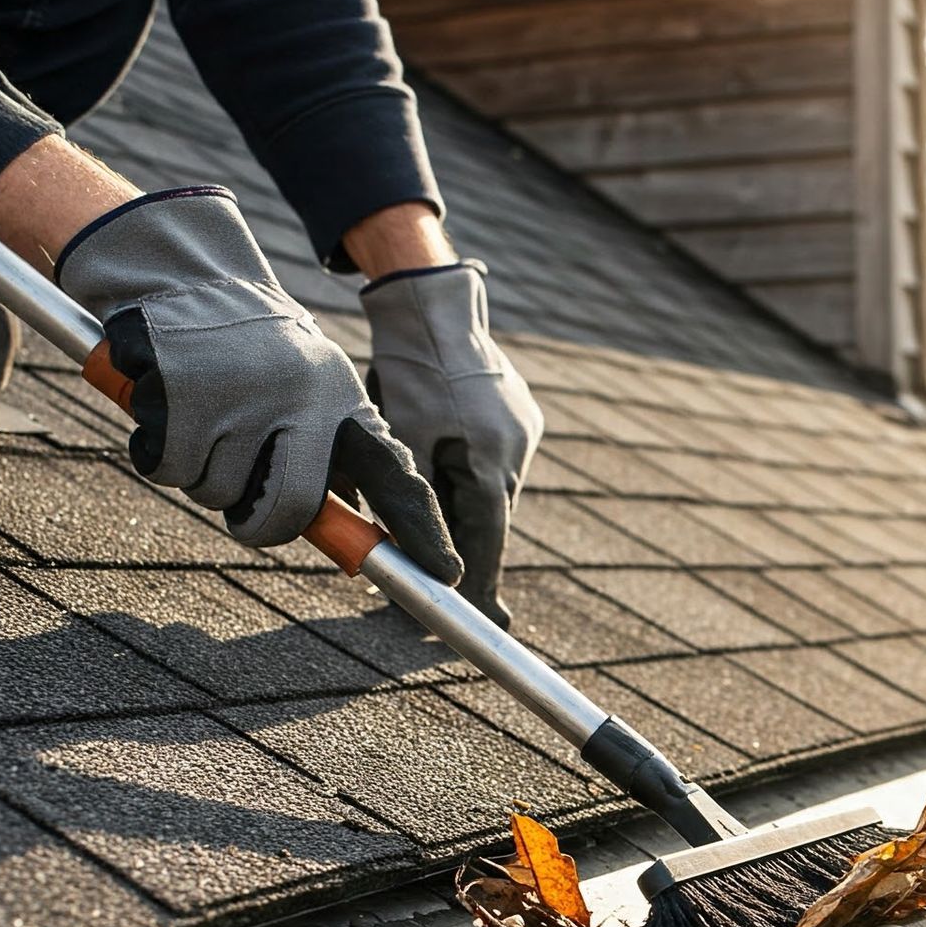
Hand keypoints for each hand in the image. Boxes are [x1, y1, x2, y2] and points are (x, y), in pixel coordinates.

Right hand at [56, 186, 460, 571]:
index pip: (396, 477)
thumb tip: (352, 534)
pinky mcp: (179, 393)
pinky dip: (159, 456)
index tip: (450, 576)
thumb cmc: (257, 355)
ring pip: (217, 494)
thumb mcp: (312, 396)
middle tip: (245, 511)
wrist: (188, 279)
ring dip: (202, 478)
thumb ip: (333, 460)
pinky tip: (166, 410)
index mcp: (343, 403)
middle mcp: (303, 400)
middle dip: (261, 525)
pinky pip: (168, 469)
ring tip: (204, 421)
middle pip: (291, 509)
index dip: (422, 531)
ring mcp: (243, 396)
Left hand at [360, 262, 541, 627]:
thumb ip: (410, 501)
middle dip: (471, 557)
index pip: (486, 544)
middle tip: (470, 603)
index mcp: (490, 464)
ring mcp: (522, 434)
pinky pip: (492, 464)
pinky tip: (451, 467)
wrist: (434, 305)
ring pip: (489, 494)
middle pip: (489, 524)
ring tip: (445, 531)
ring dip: (466, 514)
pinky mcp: (518, 418)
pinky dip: (470, 479)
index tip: (477, 621)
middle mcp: (515, 455)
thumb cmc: (411, 371)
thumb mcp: (403, 441)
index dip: (479, 587)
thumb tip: (403, 555)